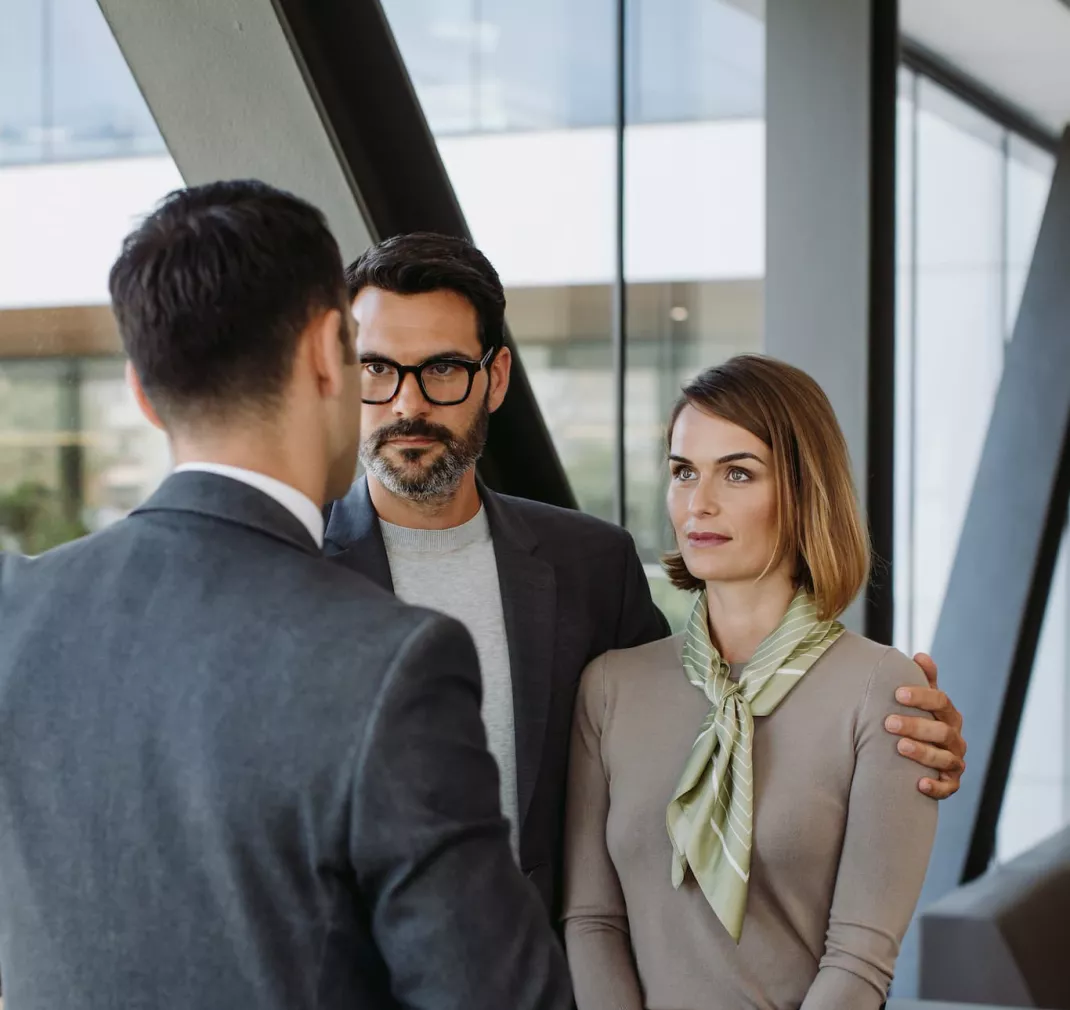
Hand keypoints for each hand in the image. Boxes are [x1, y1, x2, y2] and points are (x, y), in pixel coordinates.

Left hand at [883, 652, 965, 799]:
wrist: (922, 758)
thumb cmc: (920, 721)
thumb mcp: (923, 702)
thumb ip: (924, 680)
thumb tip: (921, 655)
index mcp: (949, 715)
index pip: (941, 701)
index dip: (921, 696)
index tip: (897, 693)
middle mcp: (955, 738)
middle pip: (941, 730)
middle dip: (915, 725)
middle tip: (888, 722)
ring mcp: (954, 762)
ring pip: (945, 758)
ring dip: (923, 752)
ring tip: (899, 746)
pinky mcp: (951, 783)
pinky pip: (948, 788)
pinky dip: (936, 786)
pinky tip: (919, 784)